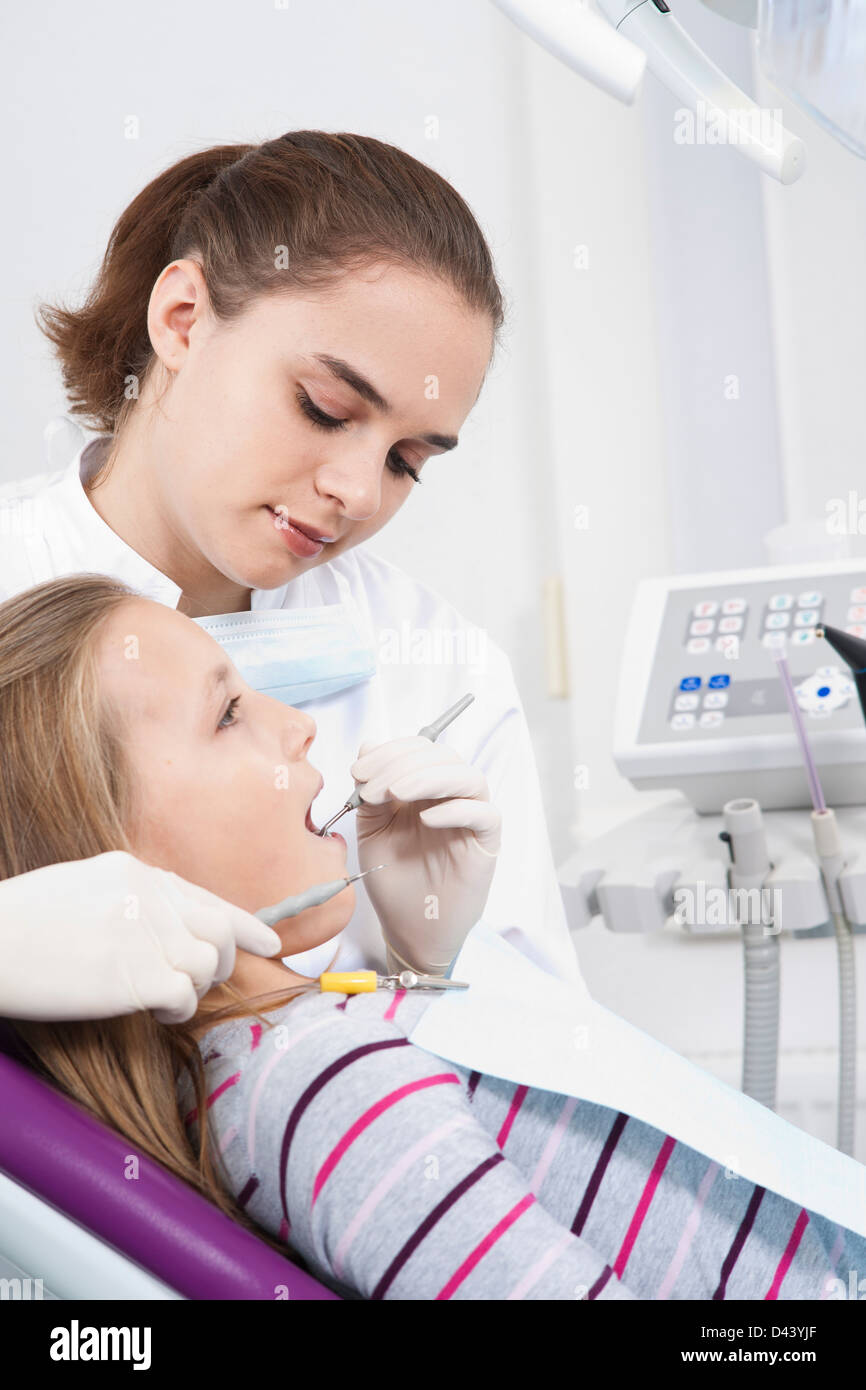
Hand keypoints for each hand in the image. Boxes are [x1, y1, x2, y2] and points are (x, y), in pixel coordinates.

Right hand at [0, 851, 281, 1023]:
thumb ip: (127, 900)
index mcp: (134, 872)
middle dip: (225, 960)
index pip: (206, 898)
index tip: (271, 943)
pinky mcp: (134, 976)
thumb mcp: (80, 888)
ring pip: (209, 964)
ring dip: (197, 987)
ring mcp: (144, 934)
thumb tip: (164, 926)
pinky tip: (158, 1010)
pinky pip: (186, 996)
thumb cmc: (19, 924)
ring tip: (168, 996)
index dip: (246, 924)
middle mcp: (147, 897)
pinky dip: (180, 1008)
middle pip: (220, 930)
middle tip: (206, 980)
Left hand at [351, 736, 500, 973]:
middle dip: (402, 764)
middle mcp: (450, 798)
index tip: (358, 771)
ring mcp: (470, 819)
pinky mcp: (486, 844)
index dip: (389, 752)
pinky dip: (455, 809)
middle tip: (373, 789)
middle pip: (443, 757)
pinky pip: (485, 814)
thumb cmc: (392, 879)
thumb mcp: (372, 829)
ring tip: (396, 793)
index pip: (418, 750)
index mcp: (423, 789)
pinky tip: (426, 820)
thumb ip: (371, 790)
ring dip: (428, 777)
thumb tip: (369, 744)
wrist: (408, 928)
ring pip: (468, 777)